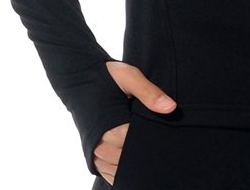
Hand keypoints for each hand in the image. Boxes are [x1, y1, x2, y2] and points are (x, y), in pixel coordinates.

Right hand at [92, 60, 177, 184]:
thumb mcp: (130, 77)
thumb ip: (150, 93)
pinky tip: (134, 160)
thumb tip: (171, 108)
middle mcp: (101, 146)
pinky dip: (123, 170)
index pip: (139, 146)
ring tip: (146, 148)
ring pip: (121, 171)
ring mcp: (95, 154)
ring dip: (133, 164)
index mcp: (111, 129)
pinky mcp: (92, 157)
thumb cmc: (106, 76)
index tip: (163, 134)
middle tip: (158, 141)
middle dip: (145, 153)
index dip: (153, 141)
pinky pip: (110, 174)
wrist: (79, 79)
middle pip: (131, 161)